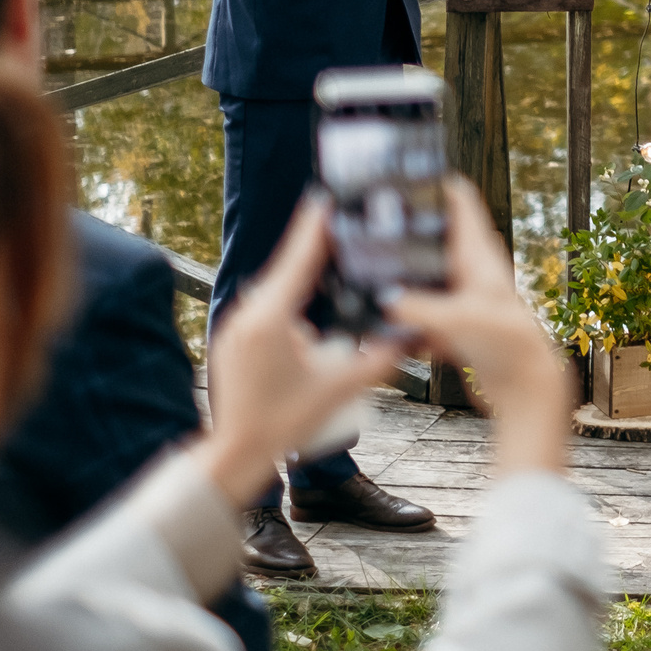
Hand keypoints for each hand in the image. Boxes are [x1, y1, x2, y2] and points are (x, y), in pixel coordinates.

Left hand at [195, 200, 405, 507]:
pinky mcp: (236, 336)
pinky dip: (291, 288)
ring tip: (334, 246)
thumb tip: (414, 333)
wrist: (235, 453)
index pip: (299, 259)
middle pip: (288, 266)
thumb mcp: (341, 389)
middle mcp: (249, 314)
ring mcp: (238, 325)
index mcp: (272, 319)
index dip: (316, 226)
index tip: (329, 197)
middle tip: (344, 217)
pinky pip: (268, 301)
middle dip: (316, 241)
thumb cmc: (283, 424)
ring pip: (277, 283)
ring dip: (303, 266)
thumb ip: (381, 357)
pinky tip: (312, 288)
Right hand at [384, 177, 575, 477]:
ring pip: (426, 279)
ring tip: (367, 273)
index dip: (439, 184)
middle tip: (373, 221)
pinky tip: (382, 329)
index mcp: (479, 257)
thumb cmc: (508, 346)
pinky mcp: (458, 328)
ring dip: (404, 279)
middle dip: (410, 232)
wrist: (527, 389)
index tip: (413, 168)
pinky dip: (405, 320)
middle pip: (437, 240)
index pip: (461, 205)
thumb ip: (419, 308)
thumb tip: (384, 300)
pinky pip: (422, 315)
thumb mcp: (459, 320)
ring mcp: (464, 299)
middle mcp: (472, 273)